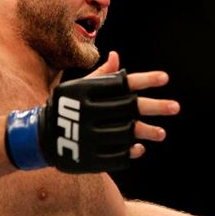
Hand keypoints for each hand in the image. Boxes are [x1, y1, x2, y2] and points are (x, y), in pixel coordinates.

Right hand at [6, 51, 179, 172]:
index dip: (145, 80)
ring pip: (127, 133)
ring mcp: (89, 136)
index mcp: (86, 92)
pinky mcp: (89, 158)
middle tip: (175, 107)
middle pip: (129, 108)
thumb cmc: (64, 107)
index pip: (121, 83)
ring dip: (147, 132)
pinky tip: (139, 147)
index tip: (166, 78)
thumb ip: (100, 77)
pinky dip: (130, 151)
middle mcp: (88, 112)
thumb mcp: (76, 88)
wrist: (39, 138)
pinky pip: (117, 155)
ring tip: (162, 133)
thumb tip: (118, 57)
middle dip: (155, 107)